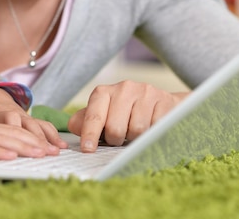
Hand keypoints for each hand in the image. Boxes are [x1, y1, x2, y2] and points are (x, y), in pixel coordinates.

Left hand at [0, 87, 67, 152]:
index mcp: (1, 112)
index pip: (11, 121)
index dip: (18, 131)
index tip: (22, 144)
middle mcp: (17, 113)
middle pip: (29, 126)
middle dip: (39, 139)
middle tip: (47, 152)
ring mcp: (26, 116)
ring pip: (40, 126)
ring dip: (49, 138)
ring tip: (58, 151)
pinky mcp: (32, 120)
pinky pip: (45, 125)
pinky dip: (54, 135)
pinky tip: (62, 146)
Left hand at [67, 80, 188, 152]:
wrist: (160, 103)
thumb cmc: (125, 113)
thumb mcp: (103, 115)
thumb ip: (85, 121)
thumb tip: (73, 125)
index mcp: (104, 92)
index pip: (94, 115)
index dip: (90, 134)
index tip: (87, 149)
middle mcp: (124, 88)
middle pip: (116, 128)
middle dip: (117, 140)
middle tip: (120, 138)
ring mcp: (146, 92)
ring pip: (137, 130)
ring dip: (135, 139)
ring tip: (135, 132)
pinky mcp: (165, 100)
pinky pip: (156, 128)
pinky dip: (152, 135)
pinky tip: (151, 128)